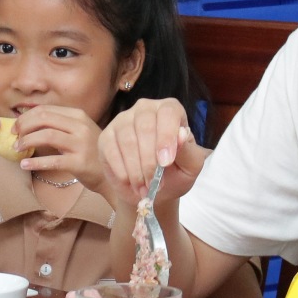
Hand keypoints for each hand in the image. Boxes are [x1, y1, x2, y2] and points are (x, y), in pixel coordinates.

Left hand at [12, 106, 106, 192]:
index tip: (15, 127)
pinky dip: (35, 162)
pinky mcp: (79, 163)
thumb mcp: (78, 132)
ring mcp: (81, 144)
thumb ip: (58, 125)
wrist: (112, 175)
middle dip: (24, 126)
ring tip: (17, 149)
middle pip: (43, 119)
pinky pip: (53, 160)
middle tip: (14, 137)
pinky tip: (24, 165)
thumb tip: (27, 122)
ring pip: (46, 136)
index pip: (45, 110)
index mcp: (78, 116)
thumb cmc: (90, 153)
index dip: (26, 117)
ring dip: (27, 141)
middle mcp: (80, 126)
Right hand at [98, 97, 206, 212]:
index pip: (168, 113)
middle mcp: (145, 109)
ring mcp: (123, 120)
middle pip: (145, 127)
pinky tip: (129, 181)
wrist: (152, 189)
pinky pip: (110, 150)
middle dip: (149, 160)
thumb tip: (181, 134)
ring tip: (144, 187)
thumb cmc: (175, 173)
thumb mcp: (190, 167)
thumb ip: (189, 150)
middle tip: (154, 183)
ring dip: (135, 169)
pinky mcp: (106, 135)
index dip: (167, 136)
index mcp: (170, 110)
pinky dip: (121, 170)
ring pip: (127, 140)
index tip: (166, 162)